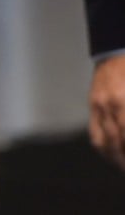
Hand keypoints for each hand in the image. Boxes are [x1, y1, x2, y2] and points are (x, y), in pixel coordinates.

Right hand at [89, 54, 124, 168]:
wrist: (118, 48)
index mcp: (124, 102)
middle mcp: (112, 106)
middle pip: (120, 141)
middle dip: (124, 158)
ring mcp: (99, 106)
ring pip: (106, 142)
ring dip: (117, 159)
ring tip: (123, 167)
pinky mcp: (93, 105)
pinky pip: (95, 134)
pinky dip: (104, 149)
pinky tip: (112, 156)